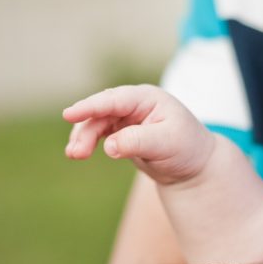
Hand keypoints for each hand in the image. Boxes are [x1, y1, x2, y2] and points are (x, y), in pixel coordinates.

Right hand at [63, 84, 215, 184]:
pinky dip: (87, 141)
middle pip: (101, 112)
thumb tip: (109, 146)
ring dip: (83, 137)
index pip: (115, 100)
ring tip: (75, 155)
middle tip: (76, 153)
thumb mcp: (167, 144)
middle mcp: (134, 103)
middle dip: (85, 129)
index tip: (69, 114)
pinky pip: (98, 132)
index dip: (91, 106)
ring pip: (96, 122)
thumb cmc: (187, 149)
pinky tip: (79, 153)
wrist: (193, 165)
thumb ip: (138, 142)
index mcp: (148, 98)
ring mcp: (126, 116)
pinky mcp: (121, 131)